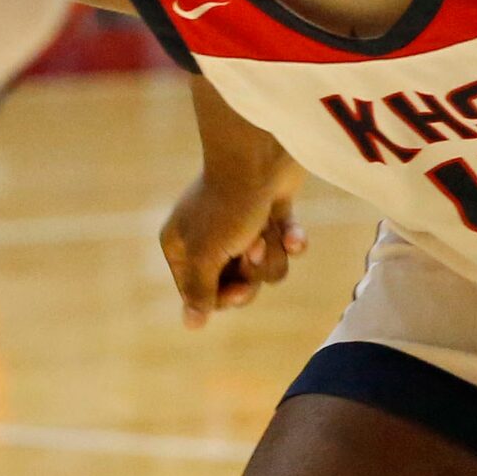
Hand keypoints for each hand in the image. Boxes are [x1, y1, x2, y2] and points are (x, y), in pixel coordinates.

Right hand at [159, 159, 309, 328]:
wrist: (260, 151)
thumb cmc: (228, 205)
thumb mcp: (206, 255)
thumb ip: (200, 292)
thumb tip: (192, 324)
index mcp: (183, 246)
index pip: (203, 295)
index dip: (226, 297)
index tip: (241, 288)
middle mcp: (208, 237)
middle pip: (237, 284)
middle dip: (252, 271)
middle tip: (253, 249)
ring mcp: (241, 224)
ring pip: (265, 267)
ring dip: (272, 253)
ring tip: (266, 228)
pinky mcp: (271, 211)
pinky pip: (285, 243)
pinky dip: (291, 238)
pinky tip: (293, 233)